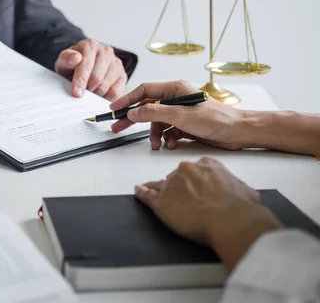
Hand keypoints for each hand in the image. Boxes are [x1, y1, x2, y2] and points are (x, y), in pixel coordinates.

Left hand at [55, 39, 126, 100]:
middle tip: (80, 94)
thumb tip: (75, 58)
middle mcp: (106, 51)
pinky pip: (116, 93)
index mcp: (90, 45)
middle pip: (97, 78)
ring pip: (106, 86)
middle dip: (87, 90)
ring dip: (95, 95)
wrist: (81, 67)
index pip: (86, 65)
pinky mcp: (122, 76)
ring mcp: (116, 63)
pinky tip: (98, 98)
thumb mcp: (63, 62)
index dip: (80, 81)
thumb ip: (66, 59)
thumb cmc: (72, 66)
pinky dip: (106, 99)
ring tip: (88, 93)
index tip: (76, 93)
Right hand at [110, 80, 245, 150]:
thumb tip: (134, 112)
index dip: (127, 99)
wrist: (238, 132)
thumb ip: (154, 112)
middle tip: (118, 127)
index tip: (115, 107)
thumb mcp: (180, 115)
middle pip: (147, 108)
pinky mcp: (185, 125)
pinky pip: (168, 132)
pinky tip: (172, 144)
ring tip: (157, 145)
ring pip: (157, 123)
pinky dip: (167, 139)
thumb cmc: (216, 118)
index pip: (144, 91)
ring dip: (155, 135)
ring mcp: (180, 113)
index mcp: (175, 89)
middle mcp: (176, 99)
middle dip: (134, 119)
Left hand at [134, 157, 281, 270]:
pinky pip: (146, 195)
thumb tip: (242, 194)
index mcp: (207, 165)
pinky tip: (138, 193)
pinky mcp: (161, 201)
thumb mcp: (245, 191)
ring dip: (159, 190)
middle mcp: (186, 170)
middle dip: (179, 187)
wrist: (230, 220)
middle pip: (176, 177)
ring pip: (160, 185)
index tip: (194, 186)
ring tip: (155, 193)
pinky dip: (141, 194)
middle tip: (185, 200)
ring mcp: (171, 184)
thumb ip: (237, 188)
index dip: (193, 180)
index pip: (194, 170)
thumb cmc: (239, 208)